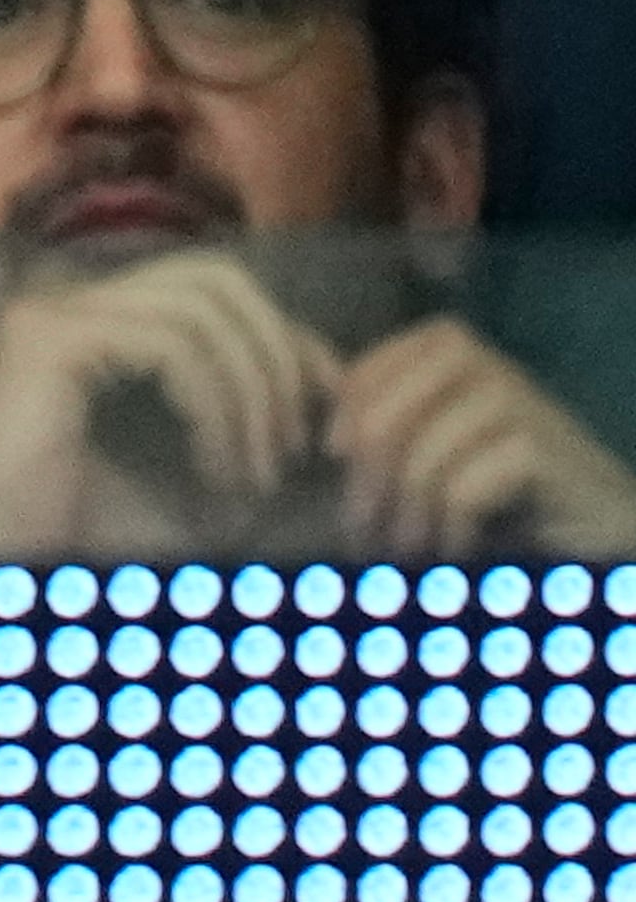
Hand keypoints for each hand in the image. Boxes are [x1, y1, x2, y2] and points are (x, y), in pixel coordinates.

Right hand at [0, 247, 339, 564]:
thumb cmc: (92, 540)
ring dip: (255, 397)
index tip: (327, 415)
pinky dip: (218, 407)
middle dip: (278, 357)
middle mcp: (65, 303)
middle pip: (217, 280)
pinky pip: (172, 344)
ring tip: (257, 475)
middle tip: (293, 449)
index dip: (287, 342)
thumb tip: (342, 384)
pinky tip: (220, 469)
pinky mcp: (45, 339)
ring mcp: (49, 314)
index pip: (217, 292)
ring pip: (204, 309)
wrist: (5, 579)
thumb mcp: (201, 467)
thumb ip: (256, 416)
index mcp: (94, 324)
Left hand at [327, 314, 635, 558]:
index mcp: (449, 351)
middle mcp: (486, 364)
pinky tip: (457, 549)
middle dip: (368, 485)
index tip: (334, 460)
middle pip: (382, 422)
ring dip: (407, 521)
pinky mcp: (540, 451)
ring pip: (419, 463)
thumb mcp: (428, 445)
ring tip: (410, 551)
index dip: (340, 420)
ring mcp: (519, 403)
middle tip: (366, 531)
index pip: (361, 377)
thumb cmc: (498, 489)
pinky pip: (460, 492)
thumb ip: (376, 421)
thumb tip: (306, 412)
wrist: (595, 524)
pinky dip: (449, 532)